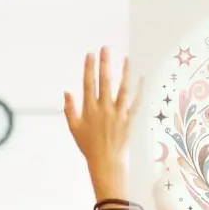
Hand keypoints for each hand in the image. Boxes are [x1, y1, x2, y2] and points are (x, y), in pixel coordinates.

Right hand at [63, 46, 140, 170]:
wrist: (106, 161)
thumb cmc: (88, 145)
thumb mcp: (74, 128)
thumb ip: (69, 109)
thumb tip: (67, 92)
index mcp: (89, 110)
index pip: (88, 84)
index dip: (89, 68)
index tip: (90, 54)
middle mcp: (104, 109)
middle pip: (105, 81)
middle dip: (105, 63)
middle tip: (106, 48)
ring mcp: (118, 113)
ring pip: (123, 89)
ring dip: (124, 72)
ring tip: (126, 58)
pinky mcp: (129, 119)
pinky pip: (136, 102)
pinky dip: (139, 90)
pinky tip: (141, 77)